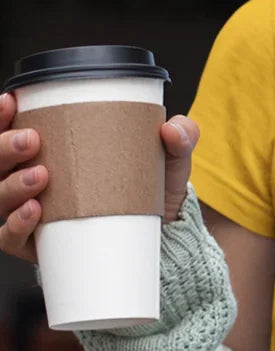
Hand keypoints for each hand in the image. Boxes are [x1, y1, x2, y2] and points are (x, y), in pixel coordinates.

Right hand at [0, 90, 198, 263]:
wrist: (165, 242)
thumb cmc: (154, 193)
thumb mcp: (169, 163)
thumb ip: (180, 138)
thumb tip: (172, 128)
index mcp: (49, 153)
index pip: (7, 130)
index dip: (0, 117)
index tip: (10, 101)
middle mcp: (31, 182)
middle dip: (3, 147)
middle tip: (32, 140)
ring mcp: (34, 216)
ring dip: (10, 184)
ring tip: (41, 176)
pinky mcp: (42, 249)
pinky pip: (11, 239)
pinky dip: (16, 226)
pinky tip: (34, 212)